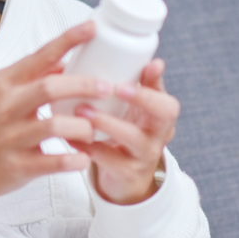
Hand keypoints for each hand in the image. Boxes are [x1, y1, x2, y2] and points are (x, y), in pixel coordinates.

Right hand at [0, 21, 110, 226]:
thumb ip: (28, 79)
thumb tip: (61, 63)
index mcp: (2, 85)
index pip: (39, 56)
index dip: (68, 40)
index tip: (92, 27)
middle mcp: (5, 107)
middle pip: (50, 88)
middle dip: (84, 85)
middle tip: (107, 87)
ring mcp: (10, 137)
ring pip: (55, 125)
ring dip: (82, 127)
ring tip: (93, 130)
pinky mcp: (17, 165)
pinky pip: (54, 161)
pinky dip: (74, 160)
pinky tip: (84, 158)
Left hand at [74, 58, 178, 204]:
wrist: (126, 178)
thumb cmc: (129, 132)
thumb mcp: (138, 110)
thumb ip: (142, 85)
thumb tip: (152, 59)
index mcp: (161, 116)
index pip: (168, 100)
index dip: (154, 86)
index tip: (141, 69)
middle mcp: (158, 135)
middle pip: (163, 115)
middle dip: (141, 99)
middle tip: (115, 88)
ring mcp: (144, 155)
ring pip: (133, 138)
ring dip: (107, 122)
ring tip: (83, 110)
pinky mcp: (126, 173)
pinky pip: (107, 160)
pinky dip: (87, 146)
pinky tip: (70, 135)